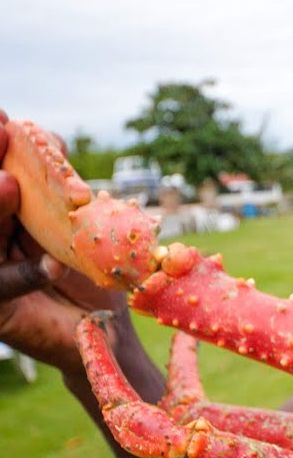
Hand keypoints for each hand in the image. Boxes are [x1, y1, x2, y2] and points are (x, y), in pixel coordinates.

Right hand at [0, 109, 127, 373]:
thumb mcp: (81, 220)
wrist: (106, 329)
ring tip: (8, 183)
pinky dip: (28, 274)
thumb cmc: (92, 270)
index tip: (3, 116)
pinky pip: (3, 288)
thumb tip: (43, 138)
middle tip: (1, 130)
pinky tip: (51, 265)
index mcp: (5, 215)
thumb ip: (59, 182)